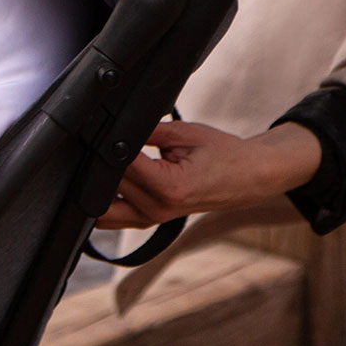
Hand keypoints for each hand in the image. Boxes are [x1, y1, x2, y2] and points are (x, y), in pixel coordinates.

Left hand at [96, 119, 321, 229]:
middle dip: (99, 165)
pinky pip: (115, 217)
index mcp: (169, 188)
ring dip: (98, 188)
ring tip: (103, 161)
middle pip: (107, 189)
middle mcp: (158, 210)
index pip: (121, 166)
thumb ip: (148, 130)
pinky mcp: (150, 221)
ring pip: (104, 212)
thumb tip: (116, 124)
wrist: (247, 178)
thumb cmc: (222, 154)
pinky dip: (106, 200)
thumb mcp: (185, 133)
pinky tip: (108, 178)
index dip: (107, 146)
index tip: (100, 129)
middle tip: (97, 142)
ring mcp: (153, 220)